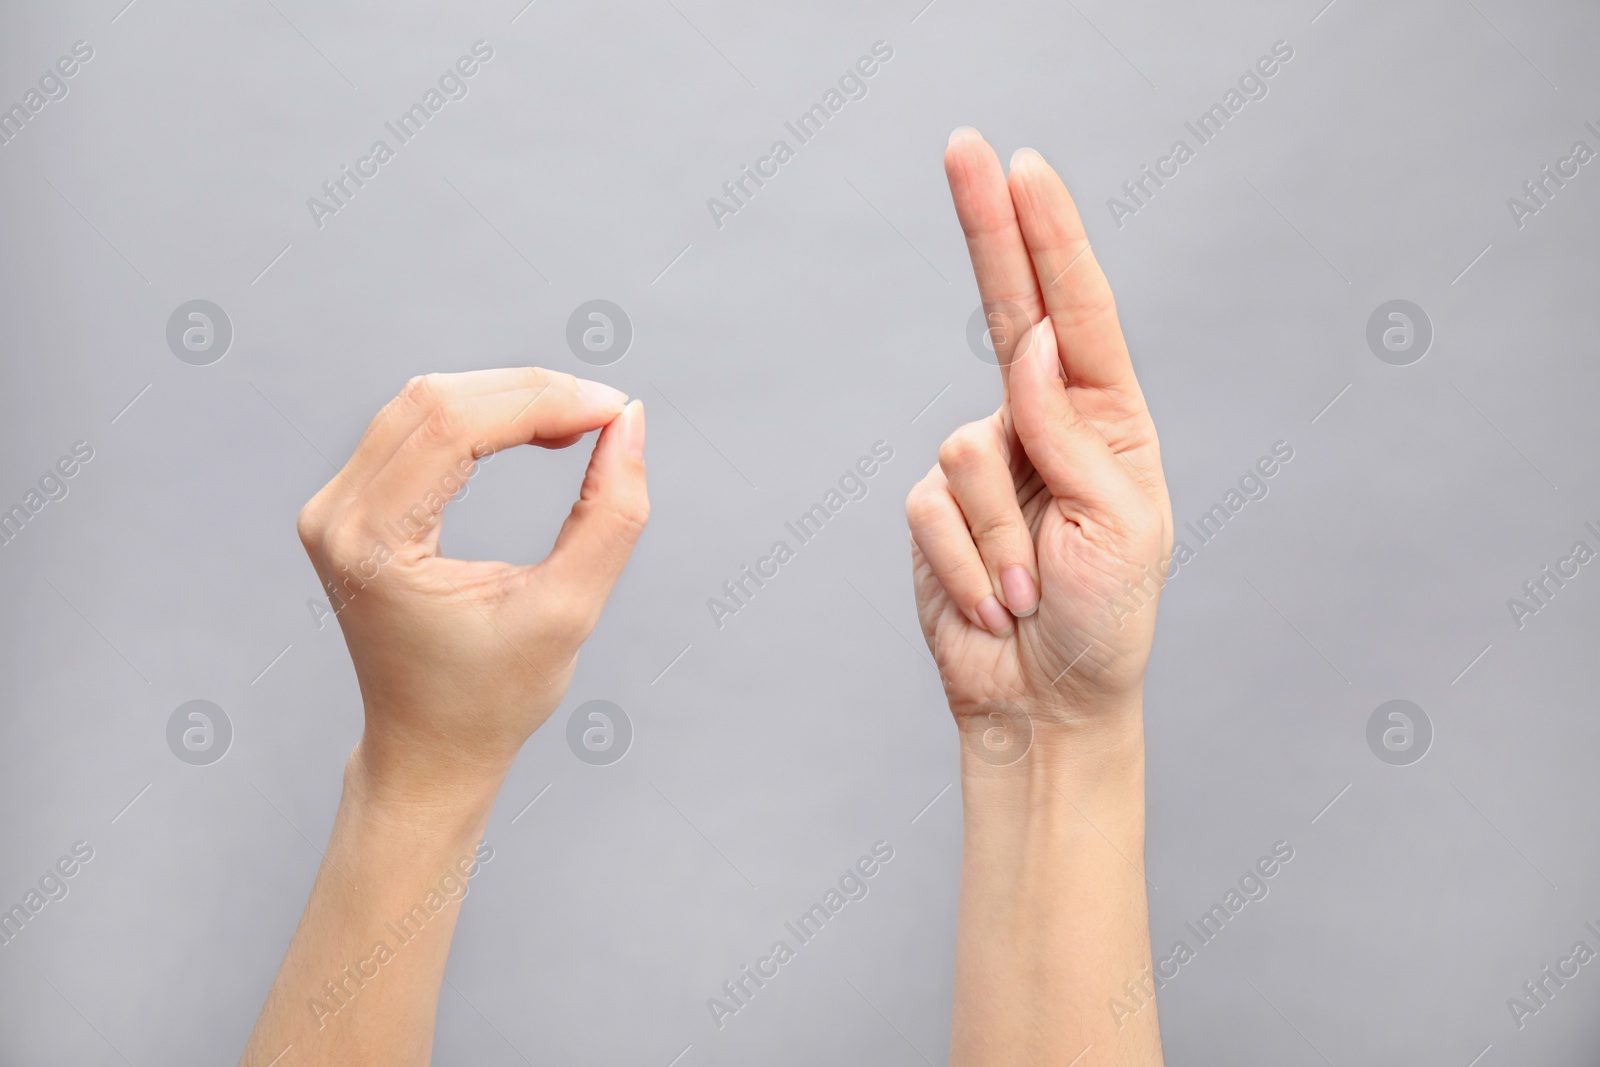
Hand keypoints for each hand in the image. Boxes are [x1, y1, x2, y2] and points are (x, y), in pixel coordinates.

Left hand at [295, 368, 647, 801]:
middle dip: (531, 392)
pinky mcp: (348, 506)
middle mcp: (335, 516)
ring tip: (580, 426)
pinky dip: (481, 416)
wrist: (428, 750)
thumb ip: (611, 516)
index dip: (542, 401)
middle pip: (436, 399)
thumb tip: (630, 423)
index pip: (454, 426)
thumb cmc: (494, 697)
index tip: (615, 411)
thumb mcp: (567, 612)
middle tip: (608, 416)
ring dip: (508, 397)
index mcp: (373, 546)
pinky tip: (535, 433)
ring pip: (425, 401)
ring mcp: (332, 508)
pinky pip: (414, 426)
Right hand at [907, 130, 1170, 744]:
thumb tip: (1034, 341)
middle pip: (1006, 310)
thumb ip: (1072, 429)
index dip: (1049, 240)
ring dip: (999, 536)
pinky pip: (930, 506)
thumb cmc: (1108, 619)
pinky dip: (967, 562)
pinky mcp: (935, 511)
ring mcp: (985, 465)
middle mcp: (1043, 425)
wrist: (1044, 703)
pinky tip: (996, 604)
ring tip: (1030, 593)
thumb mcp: (1120, 523)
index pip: (1074, 312)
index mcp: (1108, 420)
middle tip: (964, 149)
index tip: (1023, 170)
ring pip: (963, 452)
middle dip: (987, 229)